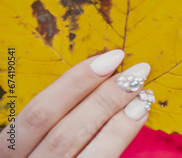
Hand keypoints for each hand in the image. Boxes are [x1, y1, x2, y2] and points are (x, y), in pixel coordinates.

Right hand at [0, 50, 153, 156]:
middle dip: (105, 99)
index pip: (38, 113)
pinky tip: (138, 120)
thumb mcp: (31, 143)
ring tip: (144, 96)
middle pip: (64, 133)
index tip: (112, 57)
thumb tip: (102, 78)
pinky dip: (120, 142)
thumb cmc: (38, 155)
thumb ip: (54, 121)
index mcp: (5, 151)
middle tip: (138, 72)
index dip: (75, 83)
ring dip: (118, 122)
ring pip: (87, 157)